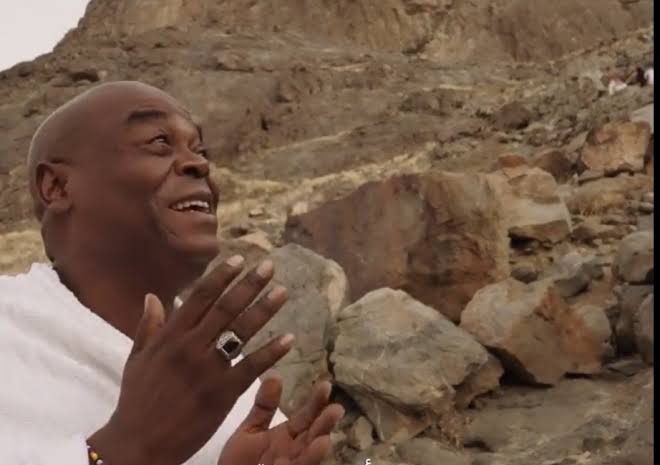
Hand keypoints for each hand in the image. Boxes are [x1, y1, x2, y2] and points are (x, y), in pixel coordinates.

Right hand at [88, 256, 292, 464]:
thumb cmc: (138, 400)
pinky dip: (271, 352)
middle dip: (249, 284)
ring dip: (264, 309)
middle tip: (269, 267)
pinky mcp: (222, 393)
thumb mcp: (136, 359)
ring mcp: (207, 370)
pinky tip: (289, 338)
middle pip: (225, 308)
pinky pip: (252, 367)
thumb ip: (149, 326)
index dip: (222, 276)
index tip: (239, 259)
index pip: (200, 297)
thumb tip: (153, 296)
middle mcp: (189, 347)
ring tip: (282, 292)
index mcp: (170, 337)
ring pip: (241, 332)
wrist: (139, 443)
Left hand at [218, 378, 344, 464]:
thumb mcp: (251, 430)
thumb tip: (275, 376)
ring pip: (306, 460)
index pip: (307, 416)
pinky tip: (285, 462)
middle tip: (337, 410)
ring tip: (325, 441)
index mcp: (288, 434)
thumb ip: (264, 407)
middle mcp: (295, 451)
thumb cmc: (239, 459)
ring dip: (315, 453)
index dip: (316, 402)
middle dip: (325, 425)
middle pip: (313, 437)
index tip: (326, 385)